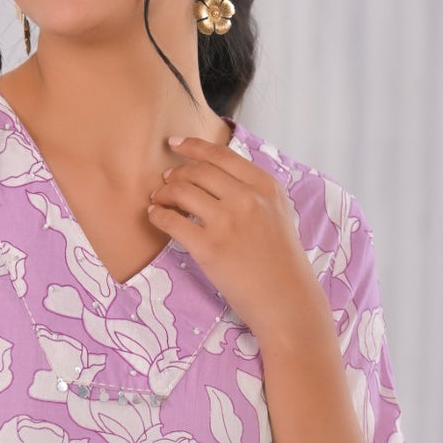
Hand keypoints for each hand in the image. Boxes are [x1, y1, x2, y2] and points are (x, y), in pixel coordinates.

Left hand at [148, 136, 326, 346]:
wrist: (286, 299)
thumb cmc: (281, 260)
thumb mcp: (279, 213)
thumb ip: (254, 190)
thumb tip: (217, 174)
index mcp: (266, 186)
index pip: (222, 155)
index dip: (193, 146)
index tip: (175, 144)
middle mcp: (247, 199)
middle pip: (197, 171)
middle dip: (176, 173)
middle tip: (166, 180)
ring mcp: (227, 223)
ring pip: (181, 191)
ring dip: (163, 192)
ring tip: (159, 199)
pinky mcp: (209, 248)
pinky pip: (171, 221)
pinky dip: (158, 214)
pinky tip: (156, 215)